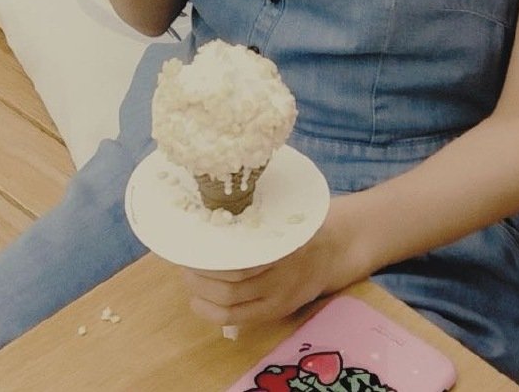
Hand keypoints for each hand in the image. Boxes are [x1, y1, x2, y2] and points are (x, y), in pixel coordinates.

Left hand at [179, 197, 364, 328]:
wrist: (335, 250)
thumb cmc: (302, 224)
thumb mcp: (287, 212)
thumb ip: (259, 214)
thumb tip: (212, 200)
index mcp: (284, 245)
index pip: (242, 258)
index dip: (211, 254)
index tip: (191, 239)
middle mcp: (281, 274)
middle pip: (232, 282)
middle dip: (200, 271)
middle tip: (183, 257)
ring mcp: (278, 296)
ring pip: (231, 301)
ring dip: (201, 289)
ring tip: (186, 275)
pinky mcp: (274, 312)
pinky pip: (238, 318)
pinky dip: (211, 312)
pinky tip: (196, 300)